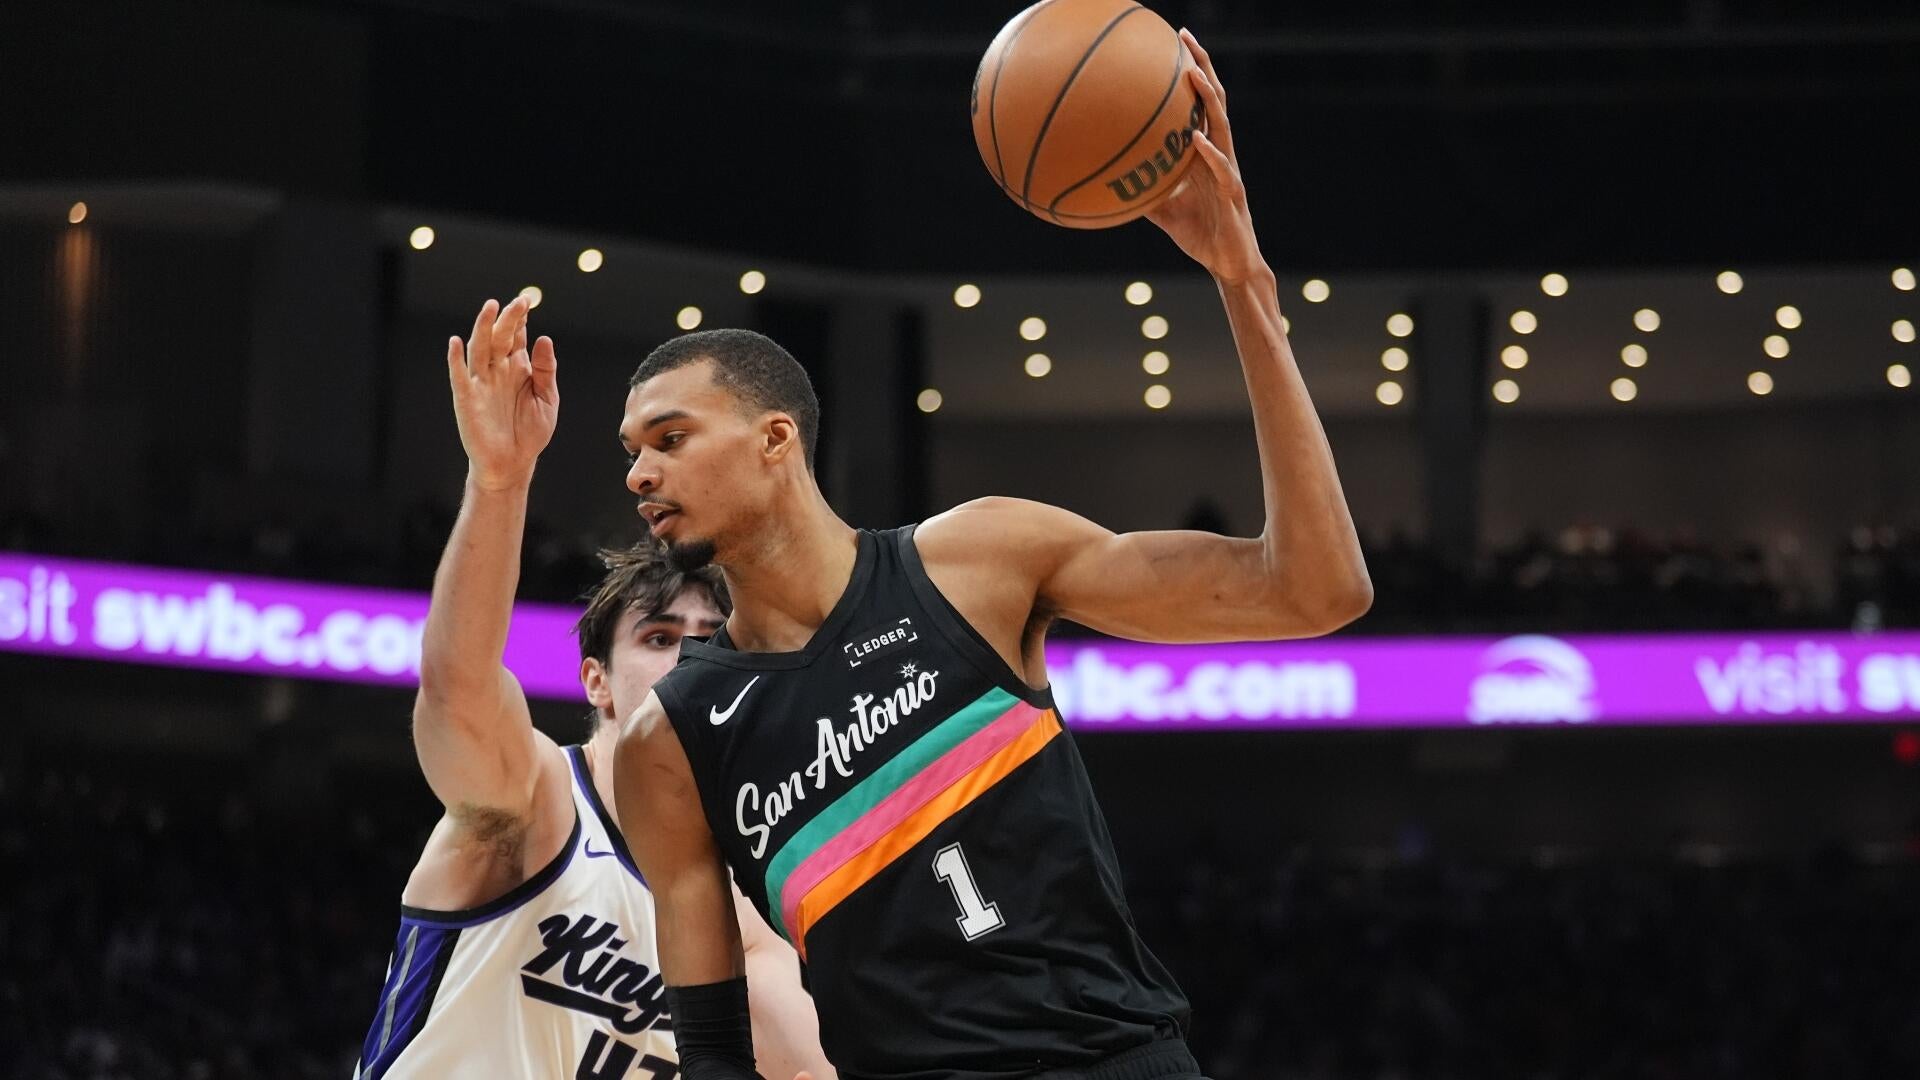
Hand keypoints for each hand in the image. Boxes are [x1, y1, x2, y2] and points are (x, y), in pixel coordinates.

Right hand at [446, 297, 558, 490]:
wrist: (513, 463)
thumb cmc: (530, 433)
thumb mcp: (547, 400)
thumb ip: (546, 370)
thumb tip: (545, 338)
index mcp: (518, 368)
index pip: (517, 336)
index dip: (521, 319)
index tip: (527, 301)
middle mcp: (498, 370)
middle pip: (500, 337)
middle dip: (508, 318)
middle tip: (519, 302)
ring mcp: (481, 383)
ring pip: (480, 349)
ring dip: (483, 328)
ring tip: (490, 307)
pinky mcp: (466, 399)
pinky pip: (459, 376)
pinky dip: (455, 359)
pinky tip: (456, 342)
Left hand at [1145, 30, 1264, 285]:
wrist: (1229, 264)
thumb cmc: (1199, 234)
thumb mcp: (1162, 211)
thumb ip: (1141, 193)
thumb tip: (1106, 187)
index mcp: (1204, 154)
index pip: (1199, 104)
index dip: (1190, 72)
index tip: (1173, 42)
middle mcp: (1219, 154)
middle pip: (1214, 101)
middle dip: (1201, 66)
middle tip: (1184, 38)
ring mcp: (1228, 172)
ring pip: (1222, 126)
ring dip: (1208, 99)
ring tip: (1193, 74)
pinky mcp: (1233, 195)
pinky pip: (1223, 170)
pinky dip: (1210, 154)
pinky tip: (1197, 140)